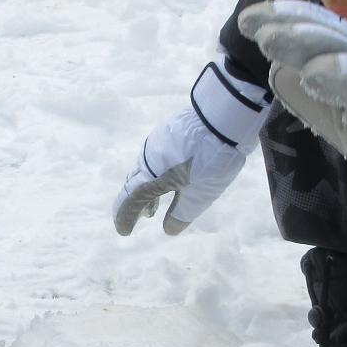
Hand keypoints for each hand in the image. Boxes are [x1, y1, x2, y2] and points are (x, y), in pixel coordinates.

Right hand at [113, 58, 267, 234]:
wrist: (223, 114)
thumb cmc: (211, 158)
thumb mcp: (201, 193)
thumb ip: (183, 213)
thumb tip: (169, 229)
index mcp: (152, 176)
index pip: (131, 200)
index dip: (125, 217)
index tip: (124, 231)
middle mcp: (148, 160)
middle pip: (132, 185)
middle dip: (133, 205)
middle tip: (138, 219)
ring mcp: (157, 144)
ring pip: (143, 172)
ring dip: (145, 192)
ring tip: (153, 206)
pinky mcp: (168, 134)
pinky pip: (152, 161)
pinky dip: (154, 177)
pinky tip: (168, 179)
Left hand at [240, 0, 346, 269]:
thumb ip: (323, 97)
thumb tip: (282, 73)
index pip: (326, 37)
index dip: (290, 22)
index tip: (251, 18)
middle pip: (334, 38)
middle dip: (291, 26)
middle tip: (252, 20)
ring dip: (311, 45)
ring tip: (274, 39)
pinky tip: (318, 75)